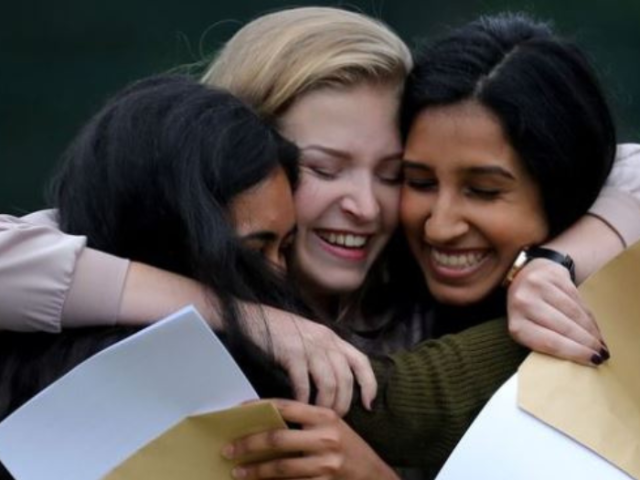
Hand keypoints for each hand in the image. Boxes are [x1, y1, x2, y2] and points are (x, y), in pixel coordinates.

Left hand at [222, 399, 398, 479]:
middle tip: (228, 449)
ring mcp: (325, 463)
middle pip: (277, 439)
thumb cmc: (348, 446)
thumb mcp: (332, 425)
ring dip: (255, 470)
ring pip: (280, 467)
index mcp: (325, 416)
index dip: (258, 407)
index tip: (236, 413)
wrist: (373, 474)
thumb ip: (305, 421)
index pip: (285, 406)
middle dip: (248, 444)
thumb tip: (264, 422)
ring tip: (237, 471)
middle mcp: (326, 437)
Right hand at [240, 303, 376, 415]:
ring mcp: (309, 347)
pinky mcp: (291, 354)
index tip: (369, 405)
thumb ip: (326, 354)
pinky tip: (299, 407)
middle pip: (345, 378)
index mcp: (334, 338)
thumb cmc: (283, 331)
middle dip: (343, 404)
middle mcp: (326, 342)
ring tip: (317, 417)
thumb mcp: (312, 338)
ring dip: (325, 405)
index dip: (369, 384)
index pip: (361, 361)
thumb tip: (336, 386)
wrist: (256, 317)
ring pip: (329, 383)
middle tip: (334, 419)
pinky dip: (303, 399)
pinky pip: (303, 383)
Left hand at [507, 258, 608, 365]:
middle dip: (587, 343)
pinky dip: (588, 315)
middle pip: (564, 328)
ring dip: (591, 330)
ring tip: (600, 342)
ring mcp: (538, 286)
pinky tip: (594, 326)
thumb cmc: (526, 310)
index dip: (574, 352)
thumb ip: (544, 342)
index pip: (549, 342)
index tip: (593, 361)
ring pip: (573, 313)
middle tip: (603, 355)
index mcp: (516, 324)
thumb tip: (577, 360)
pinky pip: (577, 298)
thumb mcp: (527, 329)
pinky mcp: (552, 274)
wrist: (521, 275)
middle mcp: (524, 302)